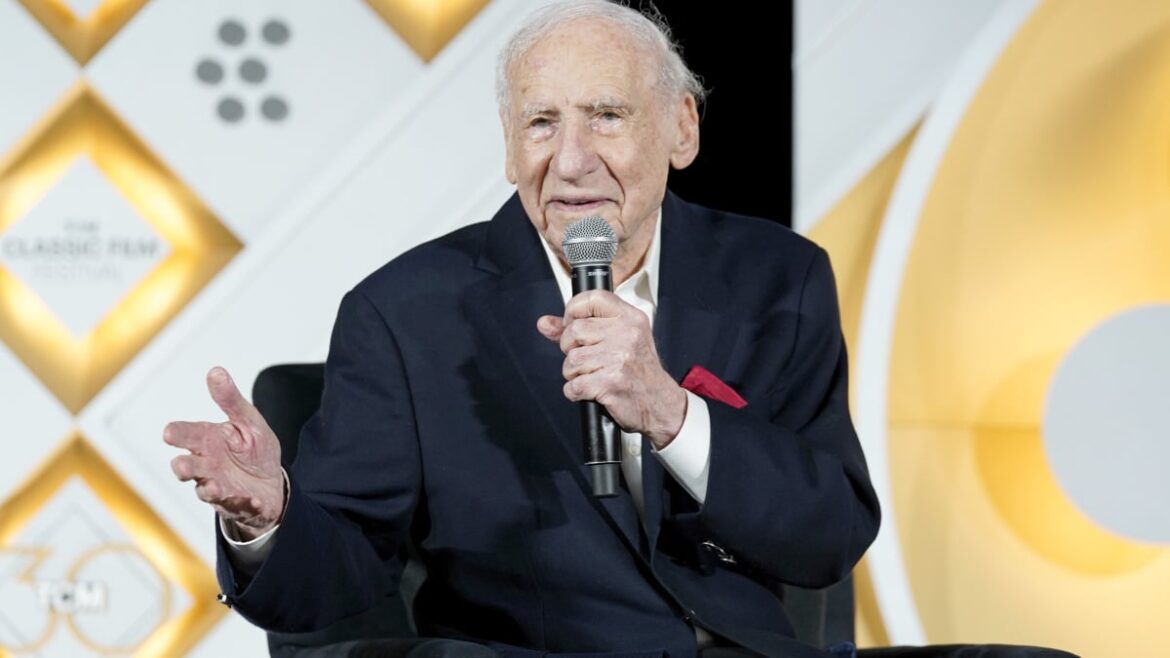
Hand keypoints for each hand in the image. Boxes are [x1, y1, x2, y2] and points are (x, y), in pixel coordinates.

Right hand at [164, 367, 284, 539]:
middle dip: (183, 467)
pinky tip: (253, 500)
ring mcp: (220, 488)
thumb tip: (215, 371)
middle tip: (181, 466)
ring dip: (210, 489)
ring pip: (207, 491)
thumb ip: (230, 400)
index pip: (187, 435)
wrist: (270, 483)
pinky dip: (245, 504)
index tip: (169, 432)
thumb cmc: (251, 449)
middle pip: (189, 467)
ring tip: (214, 487)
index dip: (178, 434)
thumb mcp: (248, 421)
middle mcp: (207, 467)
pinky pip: (239, 506)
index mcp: (207, 442)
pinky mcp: (237, 505)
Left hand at [537, 290, 686, 448]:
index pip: (592, 298)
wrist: (660, 403)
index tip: (573, 325)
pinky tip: (591, 390)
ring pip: (571, 360)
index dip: (573, 311)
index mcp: (630, 318)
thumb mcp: (619, 340)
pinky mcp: (610, 384)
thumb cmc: (638, 370)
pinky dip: (575, 392)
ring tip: (592, 375)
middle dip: (571, 349)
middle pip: (574, 331)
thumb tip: (544, 323)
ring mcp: (619, 360)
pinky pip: (573, 386)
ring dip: (574, 373)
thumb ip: (579, 328)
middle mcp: (626, 335)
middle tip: (587, 359)